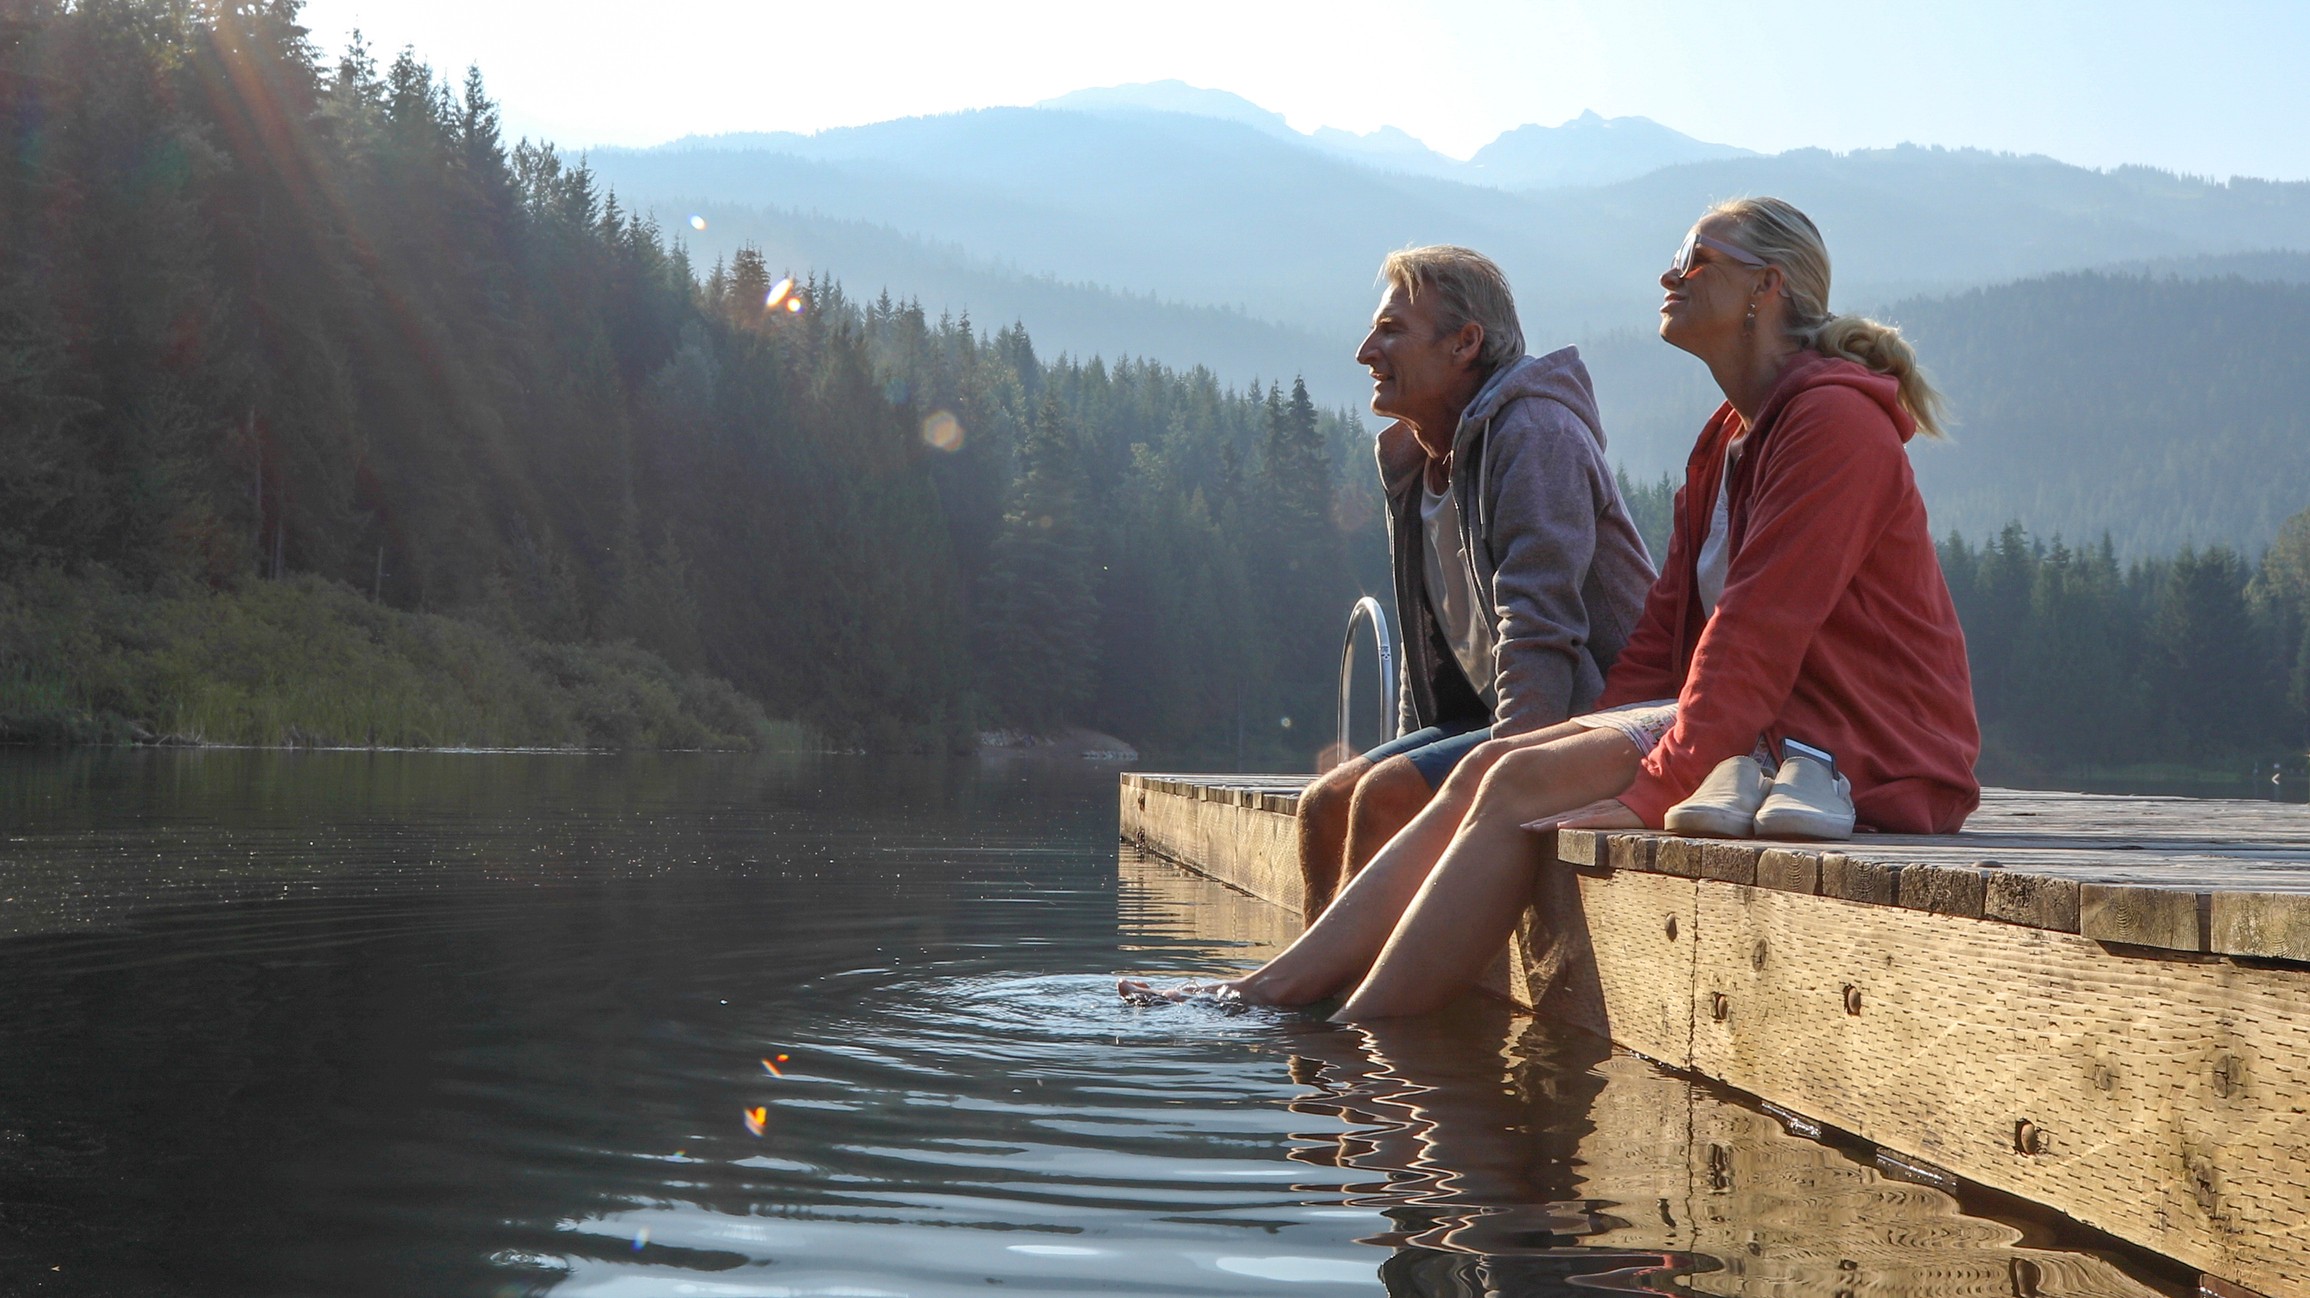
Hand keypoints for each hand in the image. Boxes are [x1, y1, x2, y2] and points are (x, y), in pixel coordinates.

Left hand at [1525, 798, 1641, 831]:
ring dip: (1550, 823)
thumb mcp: (1624, 812)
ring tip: (1530, 827)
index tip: (1527, 826)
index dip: (1546, 821)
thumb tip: (1595, 828)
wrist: (1664, 788)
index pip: (1567, 816)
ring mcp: (1605, 810)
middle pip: (1564, 816)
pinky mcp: (1616, 813)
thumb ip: (1611, 817)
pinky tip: (1560, 826)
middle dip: (1541, 822)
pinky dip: (1575, 822)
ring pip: (1572, 818)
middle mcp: (1597, 809)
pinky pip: (1592, 818)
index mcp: (1598, 809)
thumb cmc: (1645, 802)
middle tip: (1520, 826)